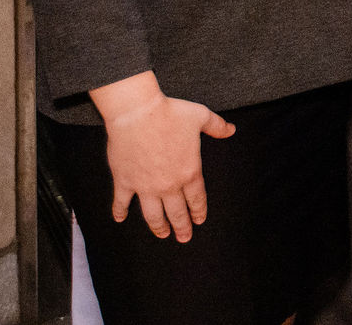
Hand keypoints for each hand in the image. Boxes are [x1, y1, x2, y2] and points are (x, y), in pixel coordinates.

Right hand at [89, 71, 234, 241]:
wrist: (138, 113)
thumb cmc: (170, 114)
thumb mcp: (201, 117)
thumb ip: (217, 127)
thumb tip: (231, 130)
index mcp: (190, 171)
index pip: (197, 198)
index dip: (198, 211)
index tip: (199, 220)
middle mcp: (168, 184)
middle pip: (177, 212)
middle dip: (182, 226)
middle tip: (184, 238)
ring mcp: (145, 186)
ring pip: (153, 214)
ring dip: (158, 226)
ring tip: (163, 234)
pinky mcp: (125, 182)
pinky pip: (122, 202)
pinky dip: (120, 212)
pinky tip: (120, 219)